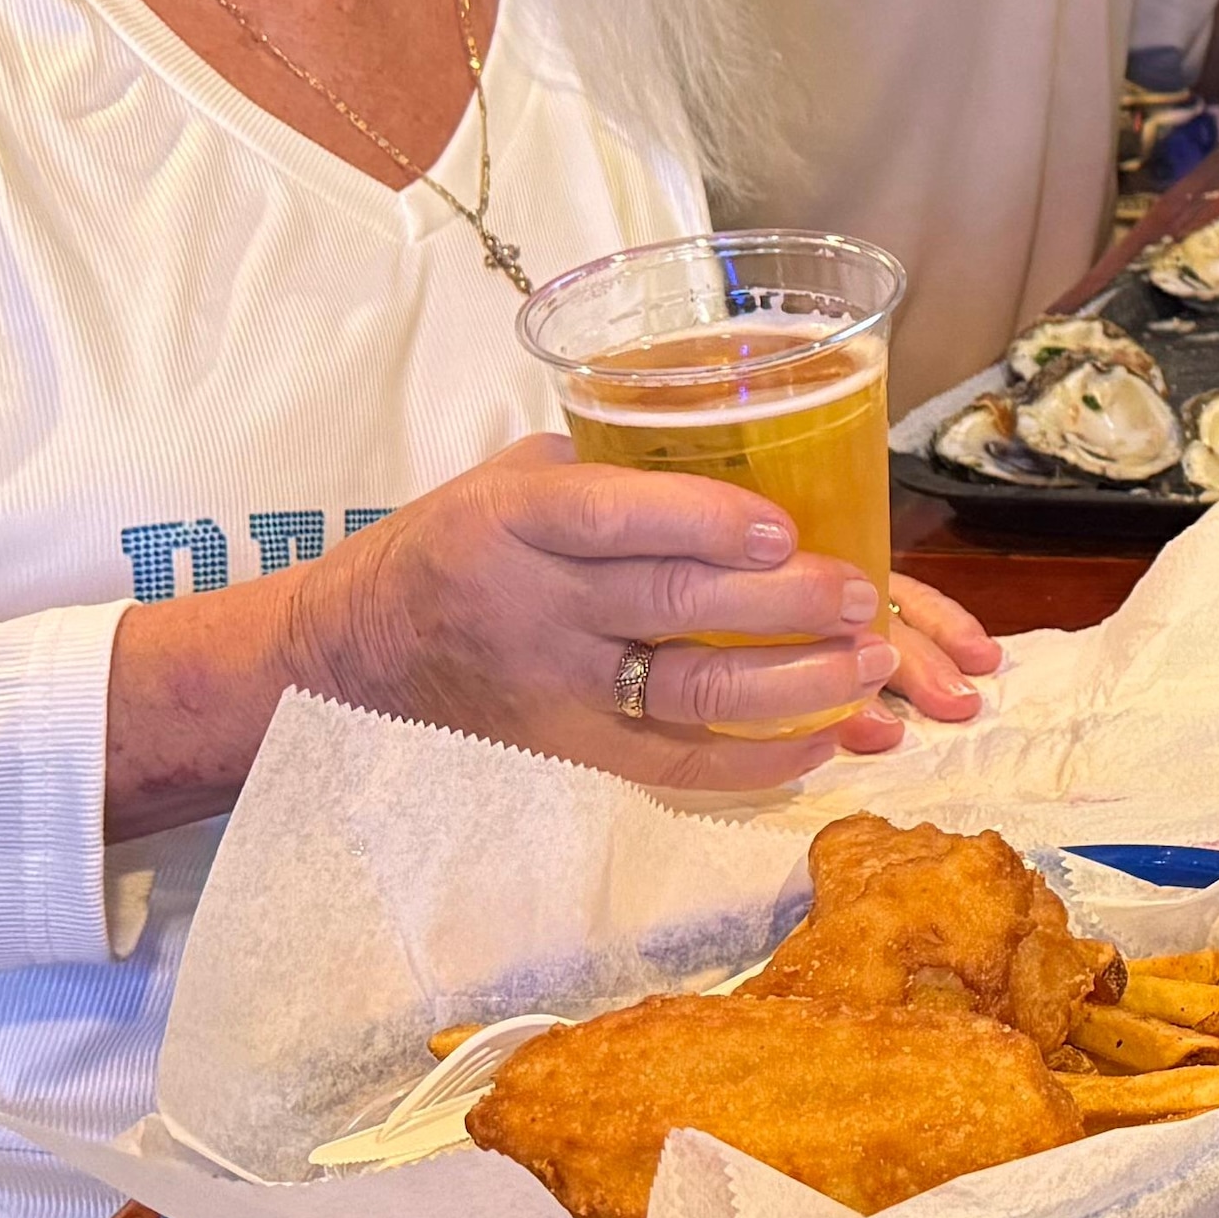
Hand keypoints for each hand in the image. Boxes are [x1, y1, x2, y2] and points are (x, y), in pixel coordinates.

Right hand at [286, 442, 996, 792]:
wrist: (349, 653)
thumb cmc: (450, 544)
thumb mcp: (509, 477)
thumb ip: (611, 468)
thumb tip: (748, 454)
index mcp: (517, 518)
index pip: (618, 519)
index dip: (706, 523)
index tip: (784, 526)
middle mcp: (535, 604)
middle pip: (677, 607)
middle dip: (789, 605)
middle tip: (865, 599)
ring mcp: (552, 687)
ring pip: (690, 693)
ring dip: (797, 684)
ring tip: (869, 665)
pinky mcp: (565, 749)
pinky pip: (671, 764)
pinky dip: (754, 759)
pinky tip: (822, 741)